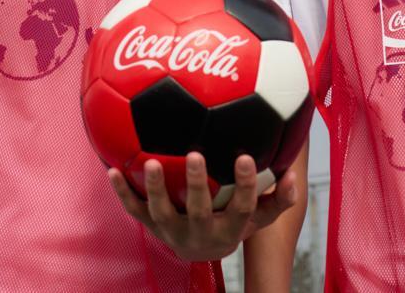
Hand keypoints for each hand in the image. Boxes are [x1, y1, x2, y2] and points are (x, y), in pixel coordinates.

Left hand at [108, 152, 298, 262]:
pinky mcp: (151, 226)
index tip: (246, 156)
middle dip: (197, 184)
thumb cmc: (235, 221)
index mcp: (229, 228)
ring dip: (155, 188)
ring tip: (151, 162)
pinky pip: (134, 209)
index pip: (242, 208)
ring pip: (162, 212)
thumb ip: (278, 197)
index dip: (247, 185)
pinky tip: (111, 169)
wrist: (202, 249)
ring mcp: (172, 231)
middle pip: (199, 211)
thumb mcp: (260, 216)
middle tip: (196, 153)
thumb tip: (293, 174)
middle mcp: (200, 233)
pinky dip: (122, 192)